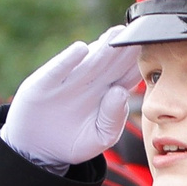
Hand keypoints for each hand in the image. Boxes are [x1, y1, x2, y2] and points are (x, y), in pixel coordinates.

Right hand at [2, 30, 139, 167]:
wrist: (38, 150)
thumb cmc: (73, 143)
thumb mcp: (100, 137)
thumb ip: (114, 119)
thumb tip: (121, 92)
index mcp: (107, 93)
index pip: (126, 75)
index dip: (136, 63)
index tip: (148, 53)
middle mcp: (89, 82)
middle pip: (110, 63)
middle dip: (123, 50)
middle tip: (137, 35)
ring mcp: (68, 80)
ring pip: (88, 62)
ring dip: (101, 48)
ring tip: (115, 35)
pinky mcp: (45, 83)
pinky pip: (58, 69)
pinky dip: (68, 60)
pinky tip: (81, 50)